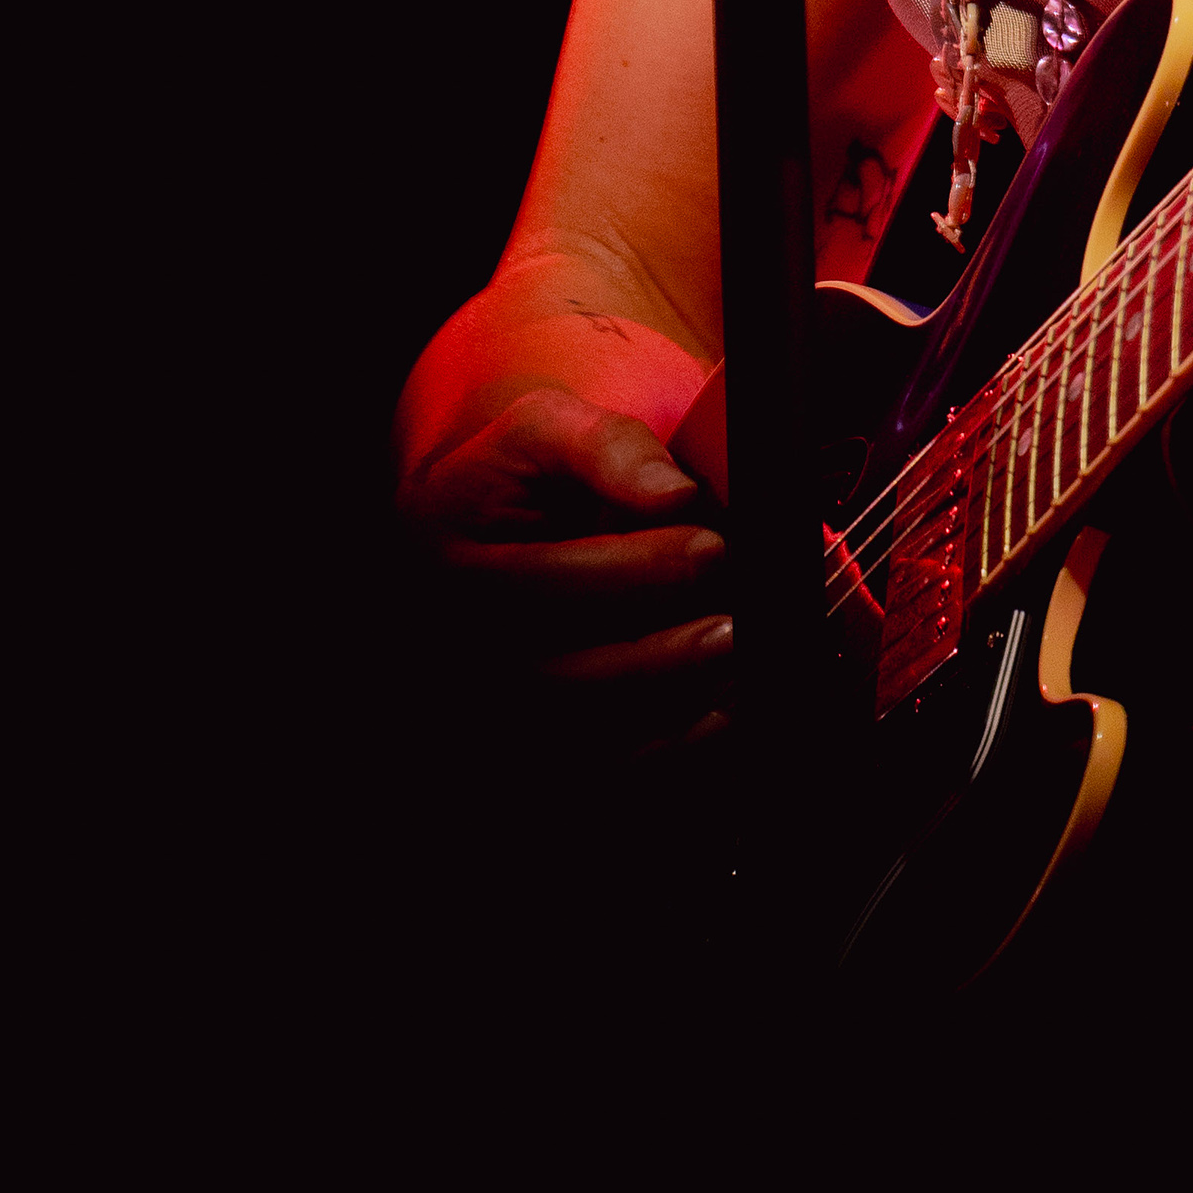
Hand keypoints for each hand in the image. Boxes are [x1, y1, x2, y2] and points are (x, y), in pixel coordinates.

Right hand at [399, 375, 730, 753]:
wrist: (478, 533)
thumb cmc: (516, 477)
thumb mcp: (544, 430)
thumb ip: (607, 448)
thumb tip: (675, 493)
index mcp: (452, 567)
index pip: (548, 583)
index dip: (637, 569)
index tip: (713, 547)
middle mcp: (465, 649)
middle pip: (563, 674)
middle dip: (661, 653)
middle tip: (738, 626)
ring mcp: (498, 701)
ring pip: (585, 730)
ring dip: (670, 706)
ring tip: (740, 666)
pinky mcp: (539, 737)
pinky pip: (605, 762)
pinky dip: (670, 746)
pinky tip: (725, 711)